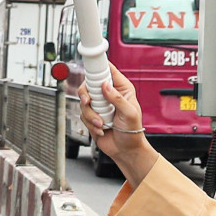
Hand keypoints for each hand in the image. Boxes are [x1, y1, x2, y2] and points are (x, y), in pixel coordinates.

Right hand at [75, 66, 156, 184]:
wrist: (125, 150)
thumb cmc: (132, 132)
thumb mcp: (129, 113)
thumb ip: (117, 98)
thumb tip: (105, 85)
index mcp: (121, 88)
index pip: (109, 70)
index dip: (98, 66)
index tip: (90, 65)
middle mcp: (109, 94)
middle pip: (90, 84)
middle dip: (87, 95)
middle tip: (89, 102)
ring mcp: (99, 105)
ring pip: (84, 102)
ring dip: (91, 115)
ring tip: (101, 123)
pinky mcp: (92, 116)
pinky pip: (83, 115)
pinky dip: (90, 124)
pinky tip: (101, 129)